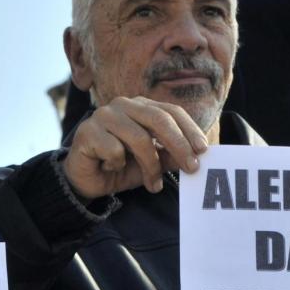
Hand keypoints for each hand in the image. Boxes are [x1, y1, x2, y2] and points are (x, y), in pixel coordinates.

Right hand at [61, 96, 207, 199]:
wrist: (85, 181)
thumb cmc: (120, 168)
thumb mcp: (152, 163)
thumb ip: (171, 156)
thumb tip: (198, 155)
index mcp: (141, 106)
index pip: (171, 112)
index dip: (189, 130)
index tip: (203, 151)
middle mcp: (123, 105)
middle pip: (159, 120)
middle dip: (179, 145)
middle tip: (192, 167)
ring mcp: (103, 116)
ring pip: (139, 138)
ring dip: (150, 166)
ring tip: (152, 184)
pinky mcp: (87, 131)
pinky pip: (113, 149)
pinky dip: (117, 164)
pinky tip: (110, 168)